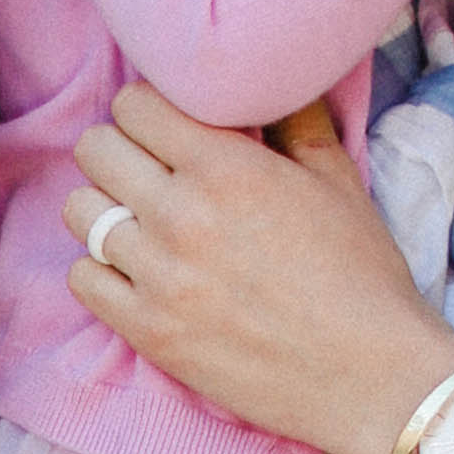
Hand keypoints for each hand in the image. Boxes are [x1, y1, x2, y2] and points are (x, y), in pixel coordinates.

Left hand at [67, 75, 452, 453]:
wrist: (371, 376)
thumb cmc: (362, 277)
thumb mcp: (339, 180)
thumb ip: (294, 120)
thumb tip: (269, 77)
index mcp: (227, 168)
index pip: (134, 105)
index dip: (149, 110)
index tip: (166, 129)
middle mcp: (181, 215)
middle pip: (96, 150)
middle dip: (120, 151)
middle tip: (149, 172)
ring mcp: (158, 277)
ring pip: (81, 211)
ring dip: (105, 209)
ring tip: (140, 223)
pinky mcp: (149, 332)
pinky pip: (82, 278)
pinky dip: (101, 269)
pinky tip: (137, 272)